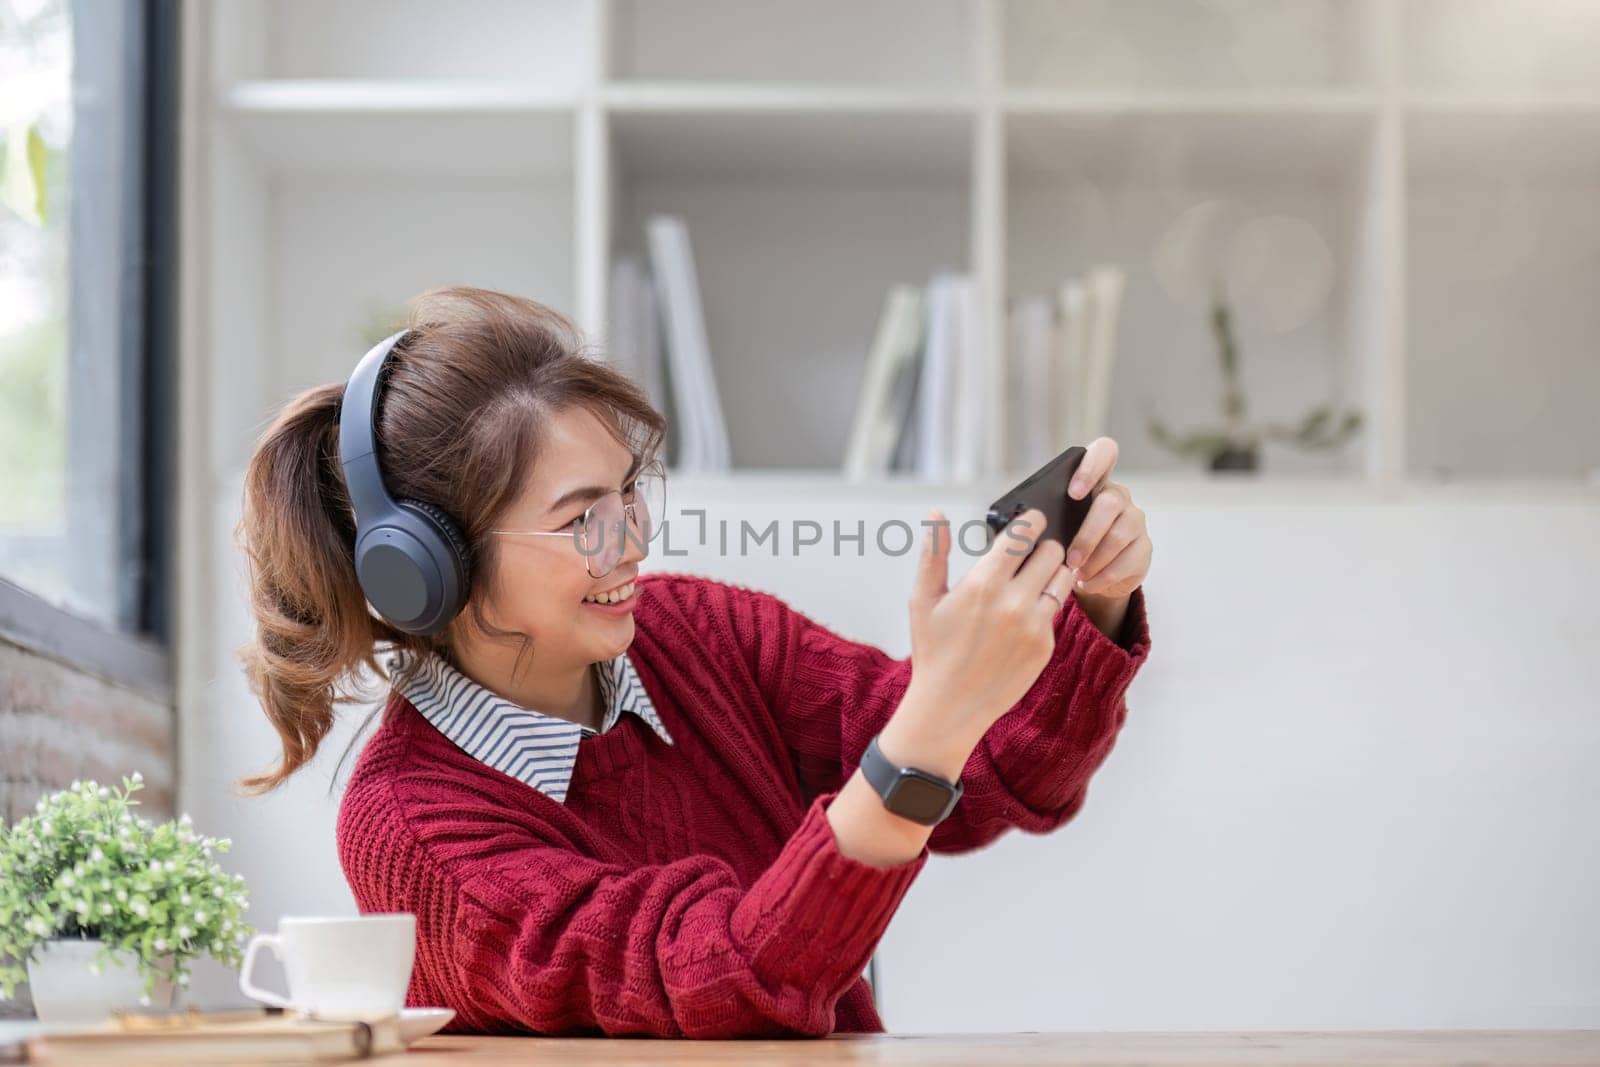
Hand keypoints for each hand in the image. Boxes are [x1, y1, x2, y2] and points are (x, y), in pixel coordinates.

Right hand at [907, 506, 1074, 734]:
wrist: (949, 705)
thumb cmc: (933, 651)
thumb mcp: (924, 599)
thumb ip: (934, 553)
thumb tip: (936, 515)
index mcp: (983, 583)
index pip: (1023, 535)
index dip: (1032, 521)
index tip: (1034, 518)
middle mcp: (1014, 602)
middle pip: (1052, 552)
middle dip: (1043, 547)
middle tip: (1031, 554)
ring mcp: (1034, 625)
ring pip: (1063, 579)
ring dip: (1052, 573)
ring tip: (1034, 579)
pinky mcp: (1045, 646)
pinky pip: (1055, 612)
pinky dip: (1044, 608)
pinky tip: (1024, 616)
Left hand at [1062, 436, 1152, 599]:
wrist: (1093, 574)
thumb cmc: (1067, 543)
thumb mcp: (1055, 526)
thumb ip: (1047, 518)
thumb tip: (1024, 526)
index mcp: (1095, 482)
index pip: (1104, 453)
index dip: (1091, 467)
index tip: (1073, 492)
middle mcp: (1119, 497)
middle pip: (1110, 503)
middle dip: (1087, 534)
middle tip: (1069, 558)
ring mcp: (1135, 522)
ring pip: (1120, 536)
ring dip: (1094, 559)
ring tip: (1076, 574)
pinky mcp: (1144, 549)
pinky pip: (1127, 562)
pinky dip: (1103, 577)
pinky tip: (1088, 583)